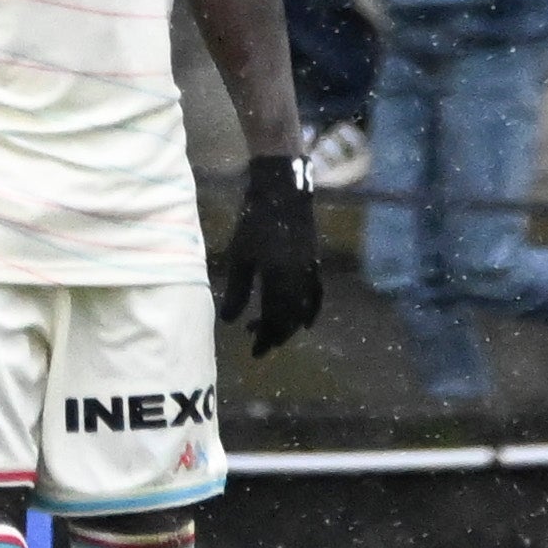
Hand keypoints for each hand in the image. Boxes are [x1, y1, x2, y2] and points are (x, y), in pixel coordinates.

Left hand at [213, 154, 323, 354]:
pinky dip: (311, 312)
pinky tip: (306, 323)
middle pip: (290, 320)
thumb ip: (236, 291)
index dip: (264, 338)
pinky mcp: (315, 265)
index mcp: (279, 281)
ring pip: (303, 311)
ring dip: (289, 326)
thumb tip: (231, 322)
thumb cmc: (255, 223)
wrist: (284, 195)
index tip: (254, 353)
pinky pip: (317, 296)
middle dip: (275, 335)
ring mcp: (311, 274)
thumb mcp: (239, 257)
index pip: (274, 320)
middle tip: (258, 345)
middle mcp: (299, 282)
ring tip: (271, 332)